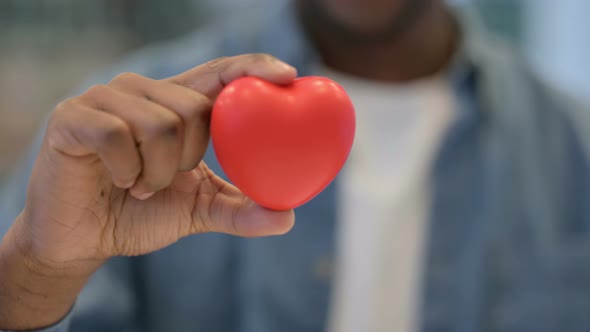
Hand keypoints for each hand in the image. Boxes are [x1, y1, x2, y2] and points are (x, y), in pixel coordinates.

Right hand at [0, 54, 296, 329]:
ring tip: (139, 186)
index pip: (220, 74)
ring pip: (160, 123)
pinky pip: (117, 135)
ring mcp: (106, 98)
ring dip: (156, 173)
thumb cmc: (141, 214)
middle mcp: (143, 91)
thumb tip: (287, 217)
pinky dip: (125, 171)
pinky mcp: (73, 115)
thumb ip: (241, 210)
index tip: (289, 75)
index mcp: (176, 105)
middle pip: (194, 106)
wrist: (83, 239)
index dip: (254, 68)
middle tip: (167, 180)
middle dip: (189, 158)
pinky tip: (117, 181)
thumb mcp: (199, 210)